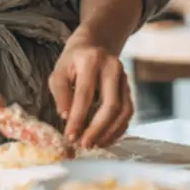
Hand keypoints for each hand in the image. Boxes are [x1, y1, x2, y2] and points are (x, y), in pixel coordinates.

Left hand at [48, 30, 132, 148]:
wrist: (93, 45)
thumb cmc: (73, 62)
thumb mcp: (59, 72)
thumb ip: (61, 94)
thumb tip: (66, 117)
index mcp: (92, 60)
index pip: (86, 94)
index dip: (78, 118)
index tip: (69, 136)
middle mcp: (113, 67)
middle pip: (111, 104)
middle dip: (97, 129)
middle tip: (84, 144)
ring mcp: (125, 78)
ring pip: (124, 111)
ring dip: (109, 132)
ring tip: (94, 144)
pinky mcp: (129, 88)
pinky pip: (128, 113)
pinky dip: (117, 129)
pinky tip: (104, 138)